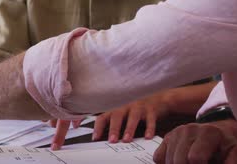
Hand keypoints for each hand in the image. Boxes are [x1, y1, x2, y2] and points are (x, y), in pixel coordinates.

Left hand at [49, 93, 169, 149]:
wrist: (155, 95)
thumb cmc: (133, 104)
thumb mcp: (119, 109)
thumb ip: (105, 119)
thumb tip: (81, 127)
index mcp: (114, 107)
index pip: (103, 116)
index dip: (97, 128)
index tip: (94, 138)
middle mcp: (125, 105)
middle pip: (117, 116)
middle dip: (114, 129)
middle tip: (111, 140)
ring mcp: (138, 106)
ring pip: (133, 117)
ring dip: (129, 128)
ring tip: (126, 139)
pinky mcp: (151, 110)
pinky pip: (150, 119)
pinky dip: (150, 128)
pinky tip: (148, 137)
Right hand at [153, 120, 236, 163]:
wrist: (217, 130)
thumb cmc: (225, 146)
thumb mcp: (234, 154)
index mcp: (209, 133)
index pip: (195, 158)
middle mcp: (190, 129)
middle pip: (179, 161)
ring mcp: (176, 132)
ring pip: (169, 161)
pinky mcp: (167, 137)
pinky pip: (158, 158)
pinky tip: (179, 163)